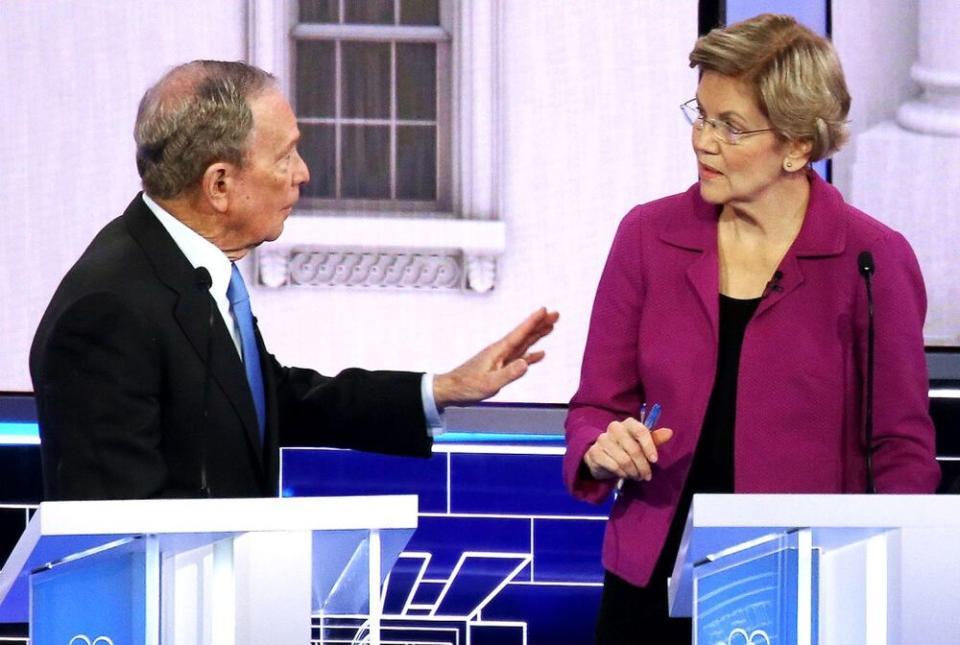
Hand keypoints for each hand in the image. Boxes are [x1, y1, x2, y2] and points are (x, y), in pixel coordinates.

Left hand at [433, 307, 558, 406]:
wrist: (452, 389)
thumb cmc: (467, 386)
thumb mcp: (490, 383)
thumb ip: (508, 373)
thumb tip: (525, 363)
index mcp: (499, 351)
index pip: (519, 334)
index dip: (533, 321)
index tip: (545, 310)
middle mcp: (501, 351)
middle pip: (525, 334)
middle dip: (540, 324)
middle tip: (555, 314)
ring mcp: (502, 358)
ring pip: (524, 343)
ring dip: (537, 334)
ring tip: (551, 326)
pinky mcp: (501, 366)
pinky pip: (520, 357)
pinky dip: (531, 355)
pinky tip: (540, 354)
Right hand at [583, 418, 673, 481]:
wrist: (600, 457)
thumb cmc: (624, 449)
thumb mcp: (640, 444)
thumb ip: (654, 439)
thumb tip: (669, 432)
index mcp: (627, 423)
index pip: (640, 430)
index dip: (649, 446)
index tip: (655, 460)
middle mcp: (614, 428)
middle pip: (633, 449)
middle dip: (643, 466)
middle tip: (647, 476)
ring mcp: (602, 439)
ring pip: (624, 460)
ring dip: (633, 472)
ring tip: (636, 476)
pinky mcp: (595, 452)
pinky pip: (613, 466)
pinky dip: (622, 473)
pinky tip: (625, 475)